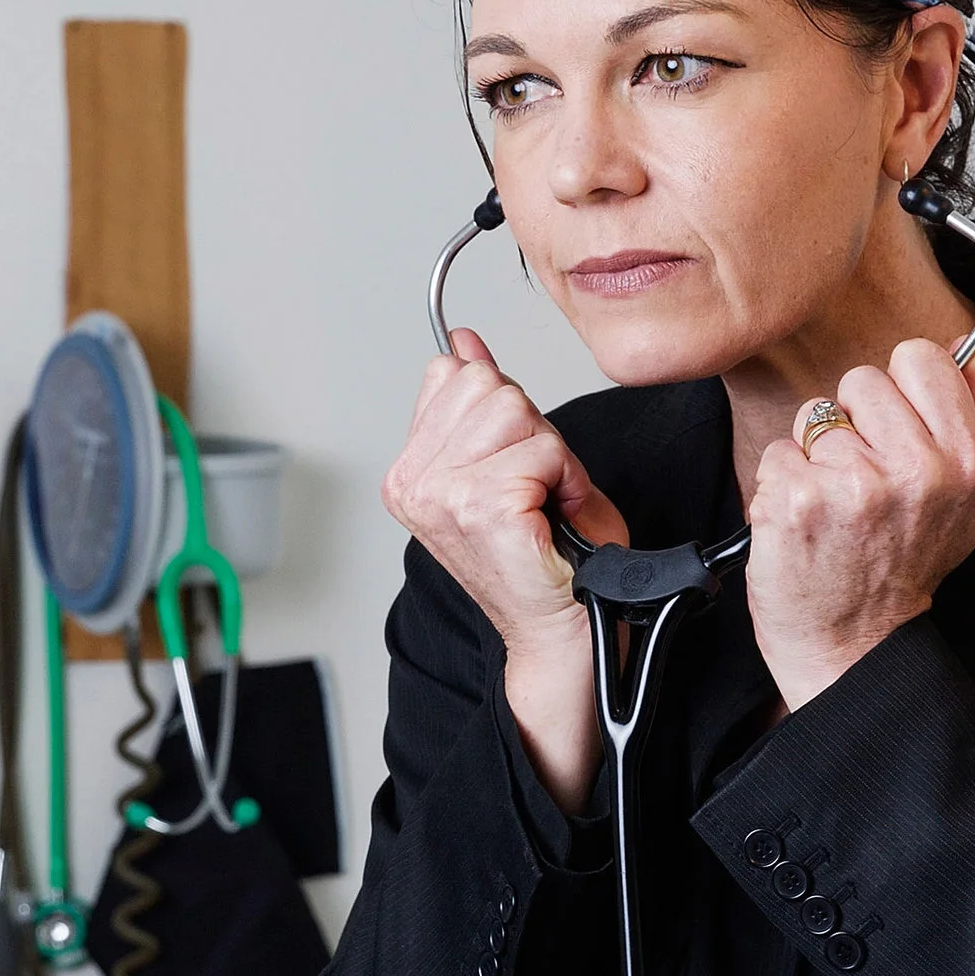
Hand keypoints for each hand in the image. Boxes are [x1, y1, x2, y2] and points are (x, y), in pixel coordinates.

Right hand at [384, 332, 627, 810]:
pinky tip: (554, 515)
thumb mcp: (509, 460)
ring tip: (546, 504)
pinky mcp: (481, 506)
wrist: (562, 633)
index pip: (453, 375)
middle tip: (538, 490)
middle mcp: (412, 482)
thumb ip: (483, 402)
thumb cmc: (547, 560)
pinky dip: (566, 476)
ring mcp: (441, 494)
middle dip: (530, 430)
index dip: (503, 412)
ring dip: (551, 455)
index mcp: (408, 470)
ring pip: (515, 410)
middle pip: (487, 385)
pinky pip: (542, 447)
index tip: (514, 465)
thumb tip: (462, 341)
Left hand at [746, 339, 974, 710]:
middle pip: (862, 380)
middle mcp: (917, 470)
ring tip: (835, 505)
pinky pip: (778, 451)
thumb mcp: (962, 498)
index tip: (895, 428)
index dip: (900, 389)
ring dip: (816, 455)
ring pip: (816, 414)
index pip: (920, 358)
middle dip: (855, 423)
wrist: (855, 646)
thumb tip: (967, 348)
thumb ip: (968, 417)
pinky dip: (782, 484)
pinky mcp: (798, 500)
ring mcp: (854, 484)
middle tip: (863, 480)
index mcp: (965, 462)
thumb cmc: (904, 567)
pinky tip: (806, 522)